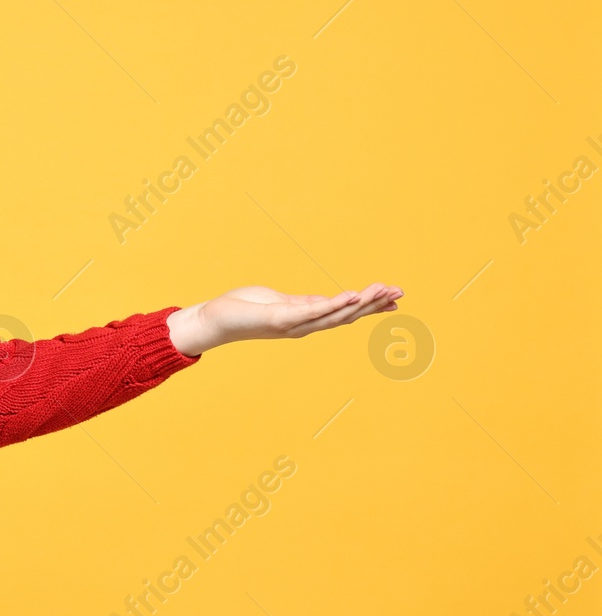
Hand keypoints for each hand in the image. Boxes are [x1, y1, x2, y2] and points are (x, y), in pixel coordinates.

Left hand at [165, 283, 402, 355]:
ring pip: (335, 314)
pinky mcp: (281, 318)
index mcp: (306, 318)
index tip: (394, 299)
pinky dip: (334, 304)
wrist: (215, 320)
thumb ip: (303, 303)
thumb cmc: (243, 309)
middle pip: (347, 314)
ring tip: (384, 290)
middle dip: (374, 304)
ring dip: (362, 302)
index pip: (344, 312)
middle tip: (400, 293)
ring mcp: (295, 324)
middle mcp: (304, 325)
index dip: (369, 306)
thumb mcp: (279, 302)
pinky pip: (313, 311)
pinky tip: (353, 296)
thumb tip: (325, 301)